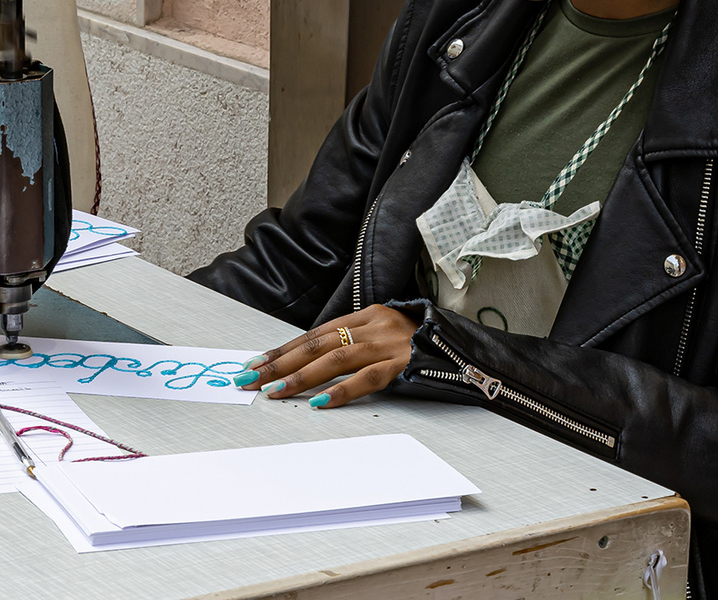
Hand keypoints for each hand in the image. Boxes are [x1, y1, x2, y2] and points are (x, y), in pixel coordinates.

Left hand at [233, 304, 417, 408]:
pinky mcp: (403, 363)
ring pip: (335, 358)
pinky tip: (319, 402)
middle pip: (317, 344)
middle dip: (279, 362)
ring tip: (274, 391)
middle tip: (250, 378)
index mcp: (367, 315)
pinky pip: (368, 378)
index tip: (255, 364)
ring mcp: (388, 343)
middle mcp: (374, 325)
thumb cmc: (423, 345)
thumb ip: (355, 343)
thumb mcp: (385, 335)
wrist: (467, 346)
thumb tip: (313, 364)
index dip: (283, 350)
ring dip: (300, 377)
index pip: (314, 334)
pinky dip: (341, 391)